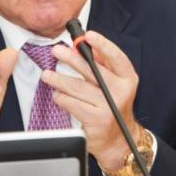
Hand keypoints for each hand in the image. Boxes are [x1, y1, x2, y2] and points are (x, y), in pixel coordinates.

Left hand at [43, 30, 141, 170]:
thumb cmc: (114, 106)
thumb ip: (102, 64)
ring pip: (78, 88)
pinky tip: (57, 94)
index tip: (87, 36)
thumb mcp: (115, 83)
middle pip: (93, 71)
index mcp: (128, 79)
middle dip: (71, 59)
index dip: (102, 45)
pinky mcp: (96, 120)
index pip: (116, 57)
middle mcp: (121, 92)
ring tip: (47, 75)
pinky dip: (61, 98)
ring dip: (59, 80)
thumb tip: (82, 45)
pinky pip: (72, 104)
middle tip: (57, 51)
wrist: (120, 140)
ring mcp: (108, 107)